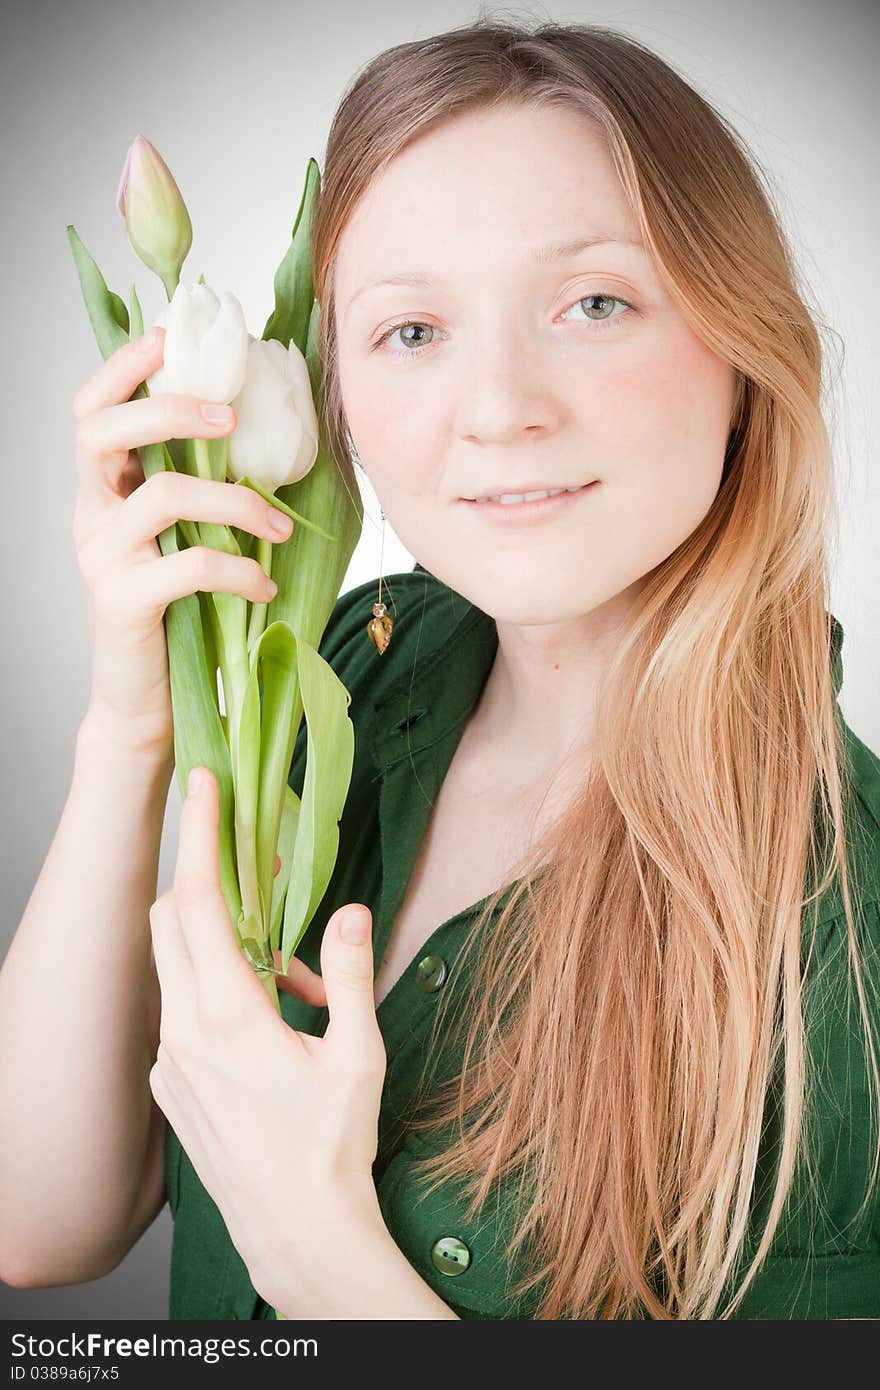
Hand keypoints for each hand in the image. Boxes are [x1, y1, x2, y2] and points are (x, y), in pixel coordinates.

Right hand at [71, 326, 293, 756]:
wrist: (147, 702)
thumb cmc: (178, 615)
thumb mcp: (185, 540)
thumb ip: (199, 491)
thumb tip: (262, 435)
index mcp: (104, 491)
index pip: (91, 409)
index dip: (123, 366)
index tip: (170, 335)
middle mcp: (91, 515)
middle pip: (103, 432)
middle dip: (169, 409)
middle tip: (229, 416)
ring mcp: (101, 558)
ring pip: (162, 497)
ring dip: (235, 502)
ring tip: (280, 530)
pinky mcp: (123, 602)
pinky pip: (188, 565)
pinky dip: (238, 569)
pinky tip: (264, 586)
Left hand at [147, 765, 386, 1298]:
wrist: (294, 1232)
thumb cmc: (332, 1147)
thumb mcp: (358, 1054)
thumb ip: (352, 973)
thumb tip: (352, 911)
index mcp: (230, 1015)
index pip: (199, 901)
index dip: (200, 837)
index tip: (204, 788)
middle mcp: (185, 1031)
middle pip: (173, 920)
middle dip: (210, 884)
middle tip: (264, 882)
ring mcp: (170, 1060)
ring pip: (177, 966)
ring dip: (226, 949)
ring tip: (300, 988)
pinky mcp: (170, 1084)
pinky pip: (180, 1010)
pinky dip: (216, 992)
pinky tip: (270, 1024)